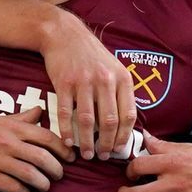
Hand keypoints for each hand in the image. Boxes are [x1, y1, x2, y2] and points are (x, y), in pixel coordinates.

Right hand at [0, 107, 74, 191]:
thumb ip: (20, 117)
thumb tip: (39, 112)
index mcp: (12, 127)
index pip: (45, 137)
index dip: (62, 148)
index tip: (69, 156)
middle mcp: (8, 143)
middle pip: (42, 158)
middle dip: (56, 169)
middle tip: (59, 174)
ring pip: (31, 175)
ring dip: (43, 183)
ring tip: (45, 185)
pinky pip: (13, 188)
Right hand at [40, 12, 136, 160]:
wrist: (65, 34)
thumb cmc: (92, 55)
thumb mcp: (114, 68)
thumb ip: (121, 92)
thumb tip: (125, 125)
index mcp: (122, 78)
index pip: (128, 114)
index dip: (124, 136)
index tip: (119, 149)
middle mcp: (105, 80)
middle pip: (109, 121)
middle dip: (106, 144)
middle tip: (102, 156)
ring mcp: (83, 81)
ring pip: (87, 121)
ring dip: (87, 142)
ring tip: (87, 154)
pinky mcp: (63, 83)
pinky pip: (66, 113)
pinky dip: (67, 131)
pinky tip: (68, 142)